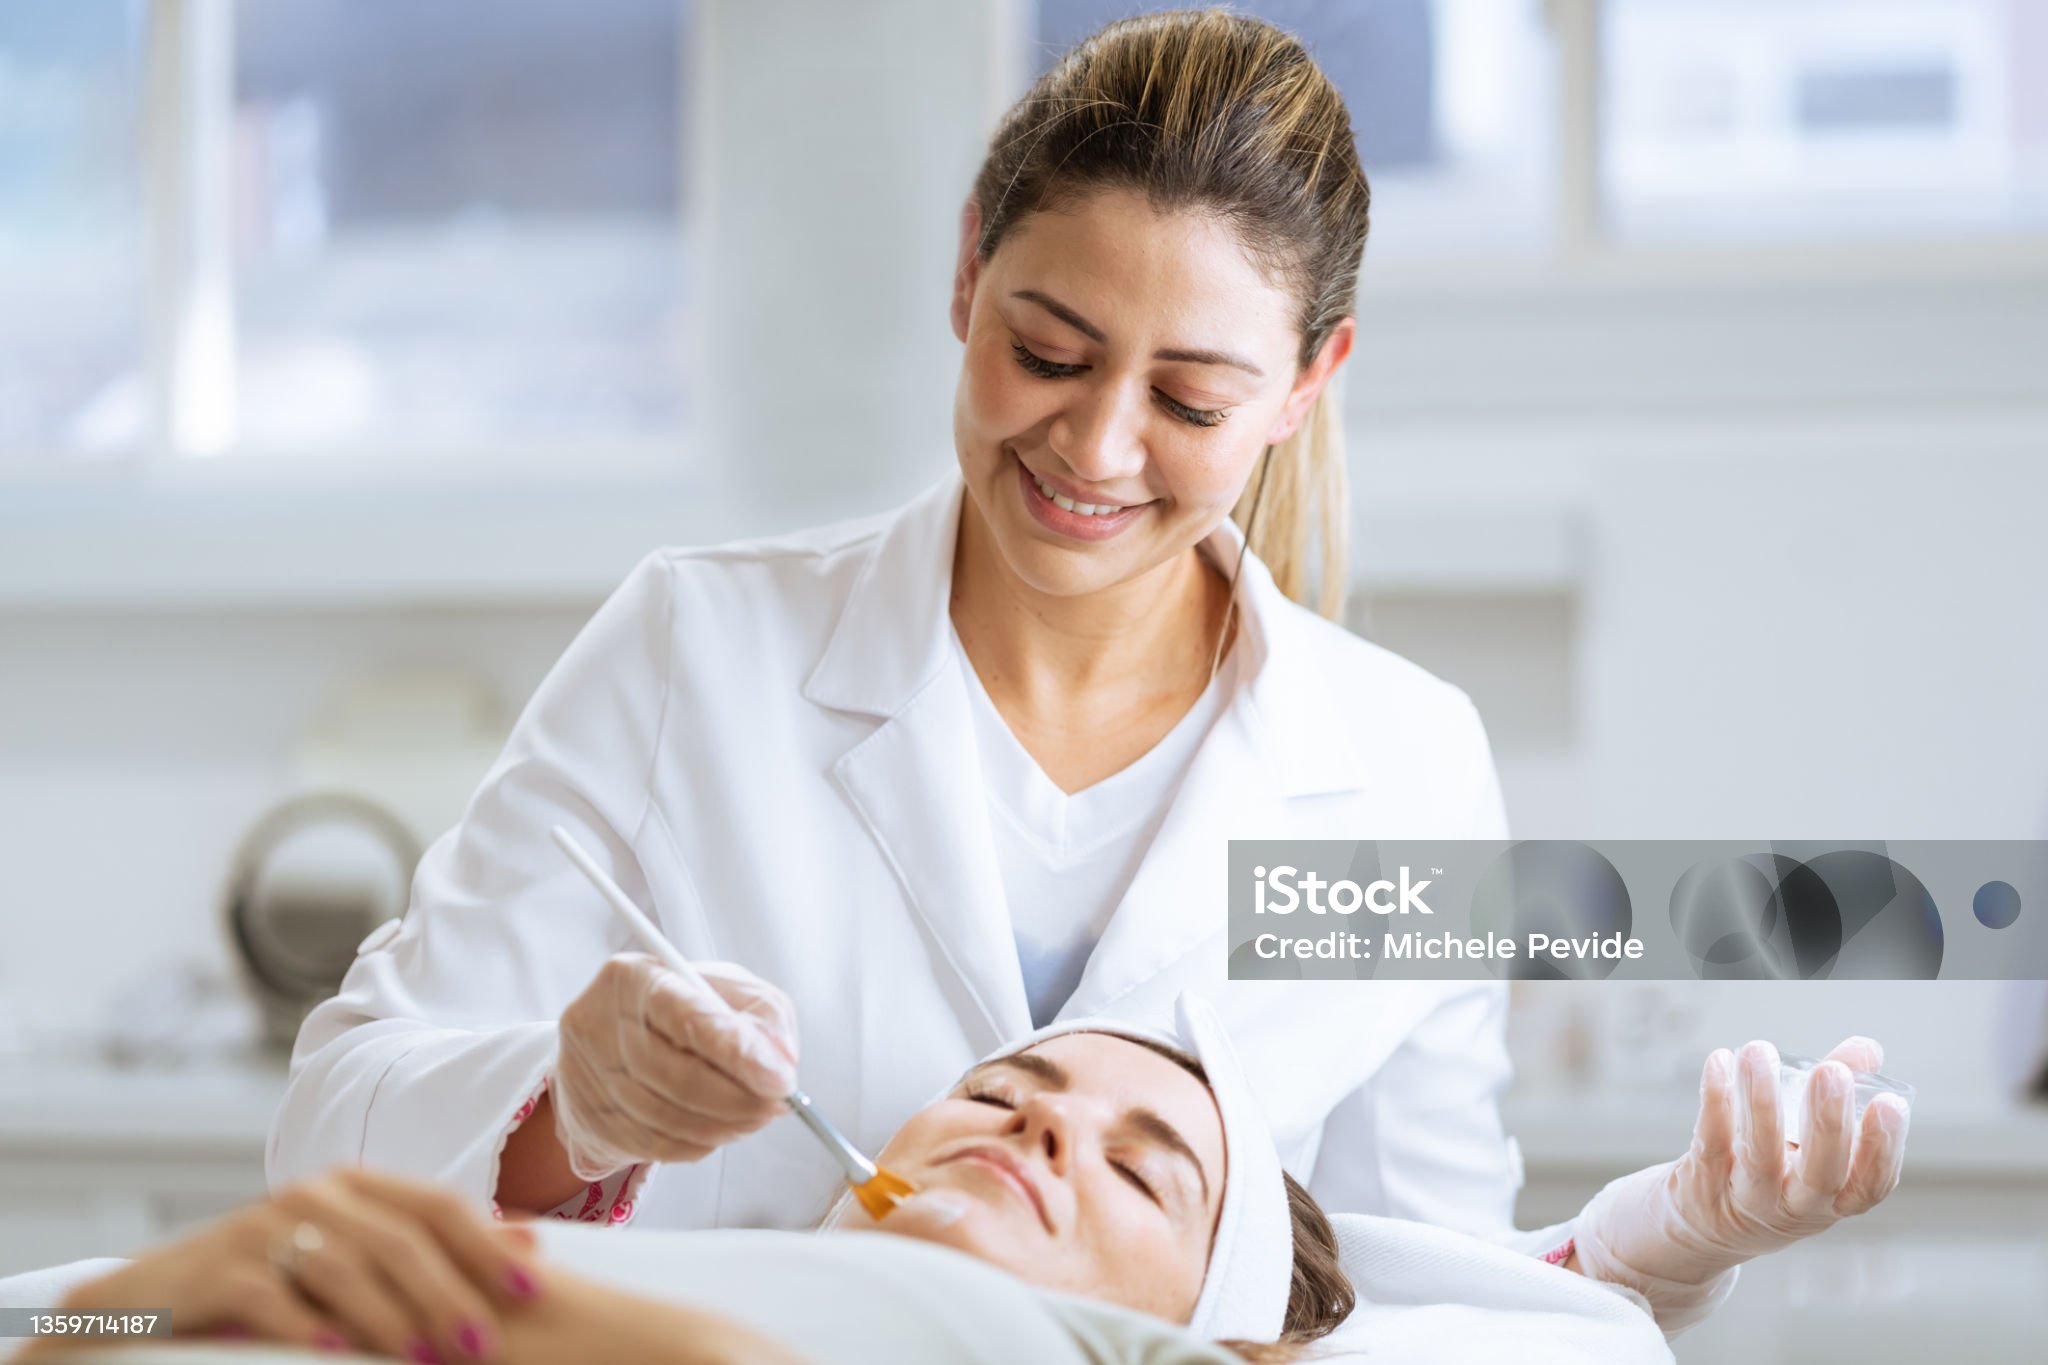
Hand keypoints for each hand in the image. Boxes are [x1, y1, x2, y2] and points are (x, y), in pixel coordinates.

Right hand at [21, 1166, 545, 1359]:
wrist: (154, 1302)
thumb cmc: (275, 1286)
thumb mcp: (355, 1264)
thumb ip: (429, 1252)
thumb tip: (529, 1244)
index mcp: (356, 1188)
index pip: (437, 1206)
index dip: (488, 1246)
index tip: (532, 1288)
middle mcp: (315, 1194)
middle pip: (400, 1239)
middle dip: (449, 1293)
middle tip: (482, 1344)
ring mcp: (264, 1225)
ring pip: (346, 1266)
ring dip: (391, 1318)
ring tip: (424, 1359)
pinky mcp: (219, 1266)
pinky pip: (274, 1295)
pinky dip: (310, 1326)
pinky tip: (339, 1353)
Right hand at [553, 952, 799, 1179]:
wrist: (609, 1040)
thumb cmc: (677, 1008)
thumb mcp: (725, 990)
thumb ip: (762, 1014)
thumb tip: (781, 1062)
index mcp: (635, 978)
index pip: (686, 1017)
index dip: (738, 1053)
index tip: (779, 1079)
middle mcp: (599, 1023)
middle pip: (678, 1076)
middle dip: (741, 1099)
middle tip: (776, 1104)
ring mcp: (587, 1075)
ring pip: (668, 1118)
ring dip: (725, 1125)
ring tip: (754, 1116)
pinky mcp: (588, 1119)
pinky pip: (654, 1145)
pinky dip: (697, 1143)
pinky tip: (717, 1129)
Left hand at [1574, 1036, 1910, 1331]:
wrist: (1702, 1227)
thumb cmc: (1772, 1173)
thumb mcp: (1811, 1145)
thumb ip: (1839, 1092)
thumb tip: (1867, 1049)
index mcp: (1833, 1200)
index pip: (1870, 1185)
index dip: (1884, 1148)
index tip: (1892, 1103)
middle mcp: (1794, 1206)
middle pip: (1818, 1173)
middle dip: (1827, 1122)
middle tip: (1832, 1072)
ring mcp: (1746, 1198)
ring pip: (1758, 1154)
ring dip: (1761, 1100)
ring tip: (1761, 1050)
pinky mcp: (1701, 1182)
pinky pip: (1710, 1140)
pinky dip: (1715, 1100)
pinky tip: (1720, 1061)